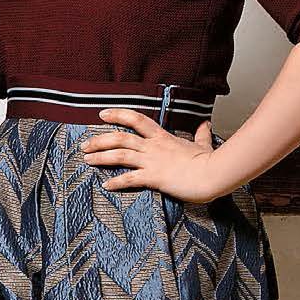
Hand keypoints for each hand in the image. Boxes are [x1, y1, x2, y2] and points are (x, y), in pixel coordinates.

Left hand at [81, 111, 216, 200]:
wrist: (214, 174)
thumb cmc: (209, 162)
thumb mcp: (203, 144)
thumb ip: (200, 134)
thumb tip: (205, 124)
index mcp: (162, 137)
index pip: (136, 119)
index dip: (117, 114)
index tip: (102, 114)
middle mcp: (154, 147)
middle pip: (120, 138)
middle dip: (99, 140)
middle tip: (85, 144)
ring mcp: (153, 161)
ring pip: (119, 155)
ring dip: (100, 157)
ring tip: (87, 160)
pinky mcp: (154, 177)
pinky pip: (130, 179)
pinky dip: (116, 182)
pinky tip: (106, 185)